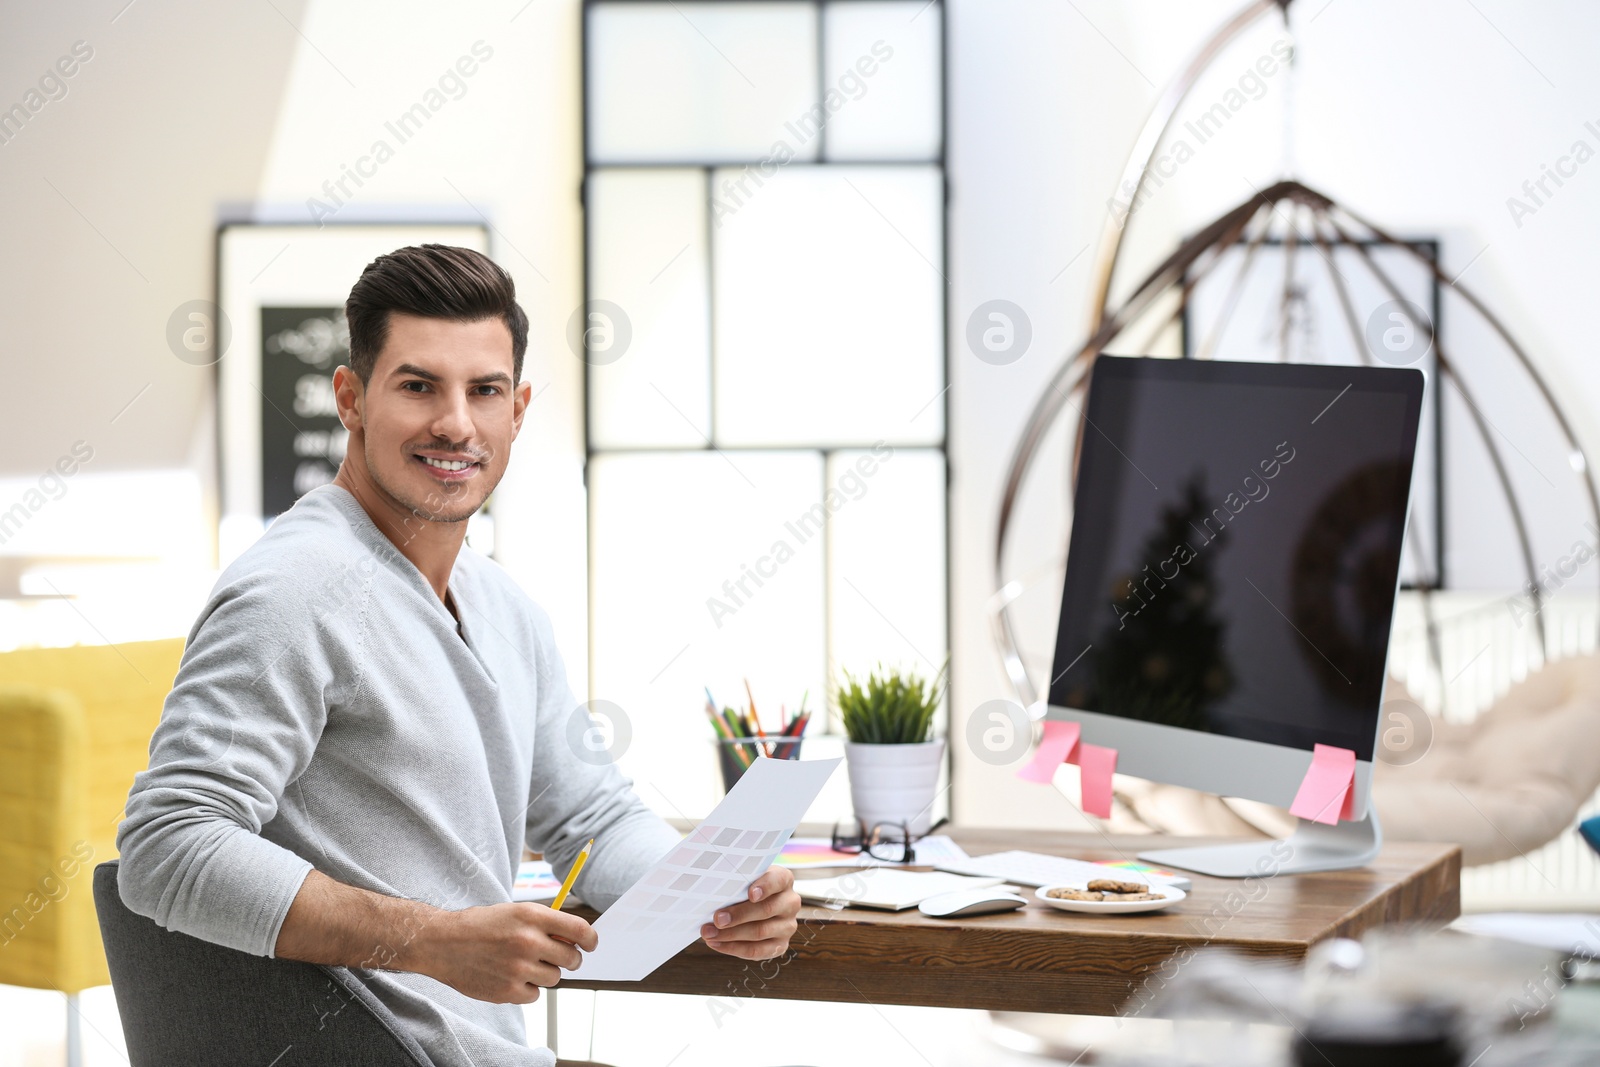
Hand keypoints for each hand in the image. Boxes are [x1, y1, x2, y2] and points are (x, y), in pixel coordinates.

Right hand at [413, 901, 597, 1003]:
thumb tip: (575, 938)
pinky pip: (535, 995)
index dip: (591, 940)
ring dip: (545, 974)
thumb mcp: (515, 912)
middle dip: (569, 959)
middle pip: (572, 959)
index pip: (580, 930)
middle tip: (555, 957)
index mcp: (532, 916)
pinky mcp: (508, 991)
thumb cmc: (481, 925)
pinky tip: (510, 977)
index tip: (590, 945)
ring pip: (555, 978)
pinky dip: (527, 989)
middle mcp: (528, 941)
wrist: (443, 943)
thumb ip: (545, 923)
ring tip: (523, 964)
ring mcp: (518, 968)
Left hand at [700, 866, 799, 960]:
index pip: (778, 880)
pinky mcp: (780, 945)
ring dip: (731, 934)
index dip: (765, 887)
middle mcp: (790, 902)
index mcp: (784, 880)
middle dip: (739, 915)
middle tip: (717, 919)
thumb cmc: (745, 888)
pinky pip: (757, 951)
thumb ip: (736, 882)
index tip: (750, 894)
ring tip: (709, 933)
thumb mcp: (745, 878)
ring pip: (760, 932)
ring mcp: (788, 926)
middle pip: (766, 909)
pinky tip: (717, 943)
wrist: (755, 905)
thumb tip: (713, 890)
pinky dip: (734, 948)